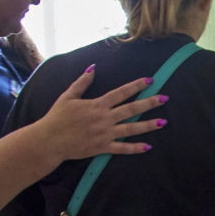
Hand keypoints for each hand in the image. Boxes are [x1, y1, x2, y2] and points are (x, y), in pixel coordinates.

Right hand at [36, 66, 169, 161]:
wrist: (49, 140)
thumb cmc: (57, 117)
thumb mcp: (68, 96)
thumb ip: (82, 82)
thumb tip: (93, 67)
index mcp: (97, 104)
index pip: (121, 92)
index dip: (136, 86)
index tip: (150, 80)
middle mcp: (104, 118)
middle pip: (131, 109)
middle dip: (149, 103)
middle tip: (165, 99)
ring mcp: (105, 134)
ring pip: (131, 128)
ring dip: (148, 125)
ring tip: (163, 122)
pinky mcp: (102, 147)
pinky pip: (122, 148)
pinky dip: (135, 148)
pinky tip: (148, 146)